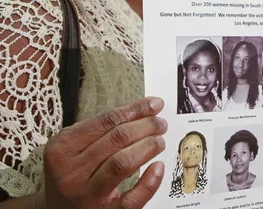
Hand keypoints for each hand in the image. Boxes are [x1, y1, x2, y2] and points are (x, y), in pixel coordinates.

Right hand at [41, 97, 166, 208]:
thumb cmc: (72, 174)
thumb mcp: (73, 148)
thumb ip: (101, 131)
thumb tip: (143, 112)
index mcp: (62, 148)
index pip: (106, 120)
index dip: (135, 109)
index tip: (155, 104)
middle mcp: (70, 172)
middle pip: (117, 138)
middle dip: (145, 126)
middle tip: (160, 123)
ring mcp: (85, 196)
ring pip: (122, 163)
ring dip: (148, 146)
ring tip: (159, 141)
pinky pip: (130, 199)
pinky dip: (149, 182)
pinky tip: (158, 167)